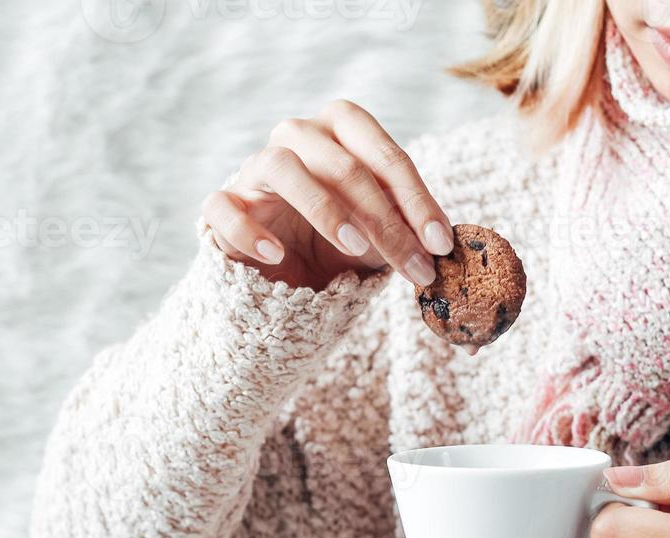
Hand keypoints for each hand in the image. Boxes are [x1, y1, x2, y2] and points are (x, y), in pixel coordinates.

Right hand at [202, 99, 453, 291]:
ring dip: (324, 208)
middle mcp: (297, 138)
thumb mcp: (382, 234)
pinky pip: (224, 206)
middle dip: (385, 218)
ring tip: (354, 249)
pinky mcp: (222, 206)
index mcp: (341, 132)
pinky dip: (250, 230)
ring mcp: (255, 170)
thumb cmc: (339, 243)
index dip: (416, 197)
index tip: (440, 244)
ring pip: (281, 167)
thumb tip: (447, 246)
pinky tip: (276, 256)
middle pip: (341, 163)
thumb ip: (411, 231)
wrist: (283, 274)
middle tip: (414, 264)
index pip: (381, 151)